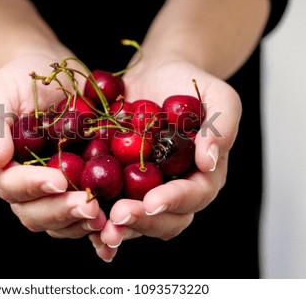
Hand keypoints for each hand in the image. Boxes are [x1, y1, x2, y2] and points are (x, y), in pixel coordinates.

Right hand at [0, 52, 106, 237]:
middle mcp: (24, 185)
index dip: (33, 186)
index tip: (58, 180)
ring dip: (79, 222)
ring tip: (103, 217)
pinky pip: (81, 213)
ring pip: (58, 221)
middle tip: (88, 206)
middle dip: (61, 211)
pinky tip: (113, 222)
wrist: (49, 76)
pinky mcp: (75, 187)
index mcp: (2, 166)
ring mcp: (51, 190)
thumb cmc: (19, 81)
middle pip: (34, 212)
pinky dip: (94, 222)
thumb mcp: (0, 94)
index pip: (11, 185)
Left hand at [89, 60, 241, 260]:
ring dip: (120, 229)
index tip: (151, 202)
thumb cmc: (190, 82)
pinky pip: (112, 205)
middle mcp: (177, 188)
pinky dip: (100, 221)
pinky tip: (84, 223)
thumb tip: (209, 162)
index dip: (173, 201)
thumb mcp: (218, 96)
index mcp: (203, 174)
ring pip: (138, 220)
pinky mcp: (122, 182)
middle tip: (118, 217)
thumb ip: (221, 128)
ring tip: (100, 231)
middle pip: (166, 220)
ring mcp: (147, 188)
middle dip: (143, 221)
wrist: (155, 74)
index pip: (193, 195)